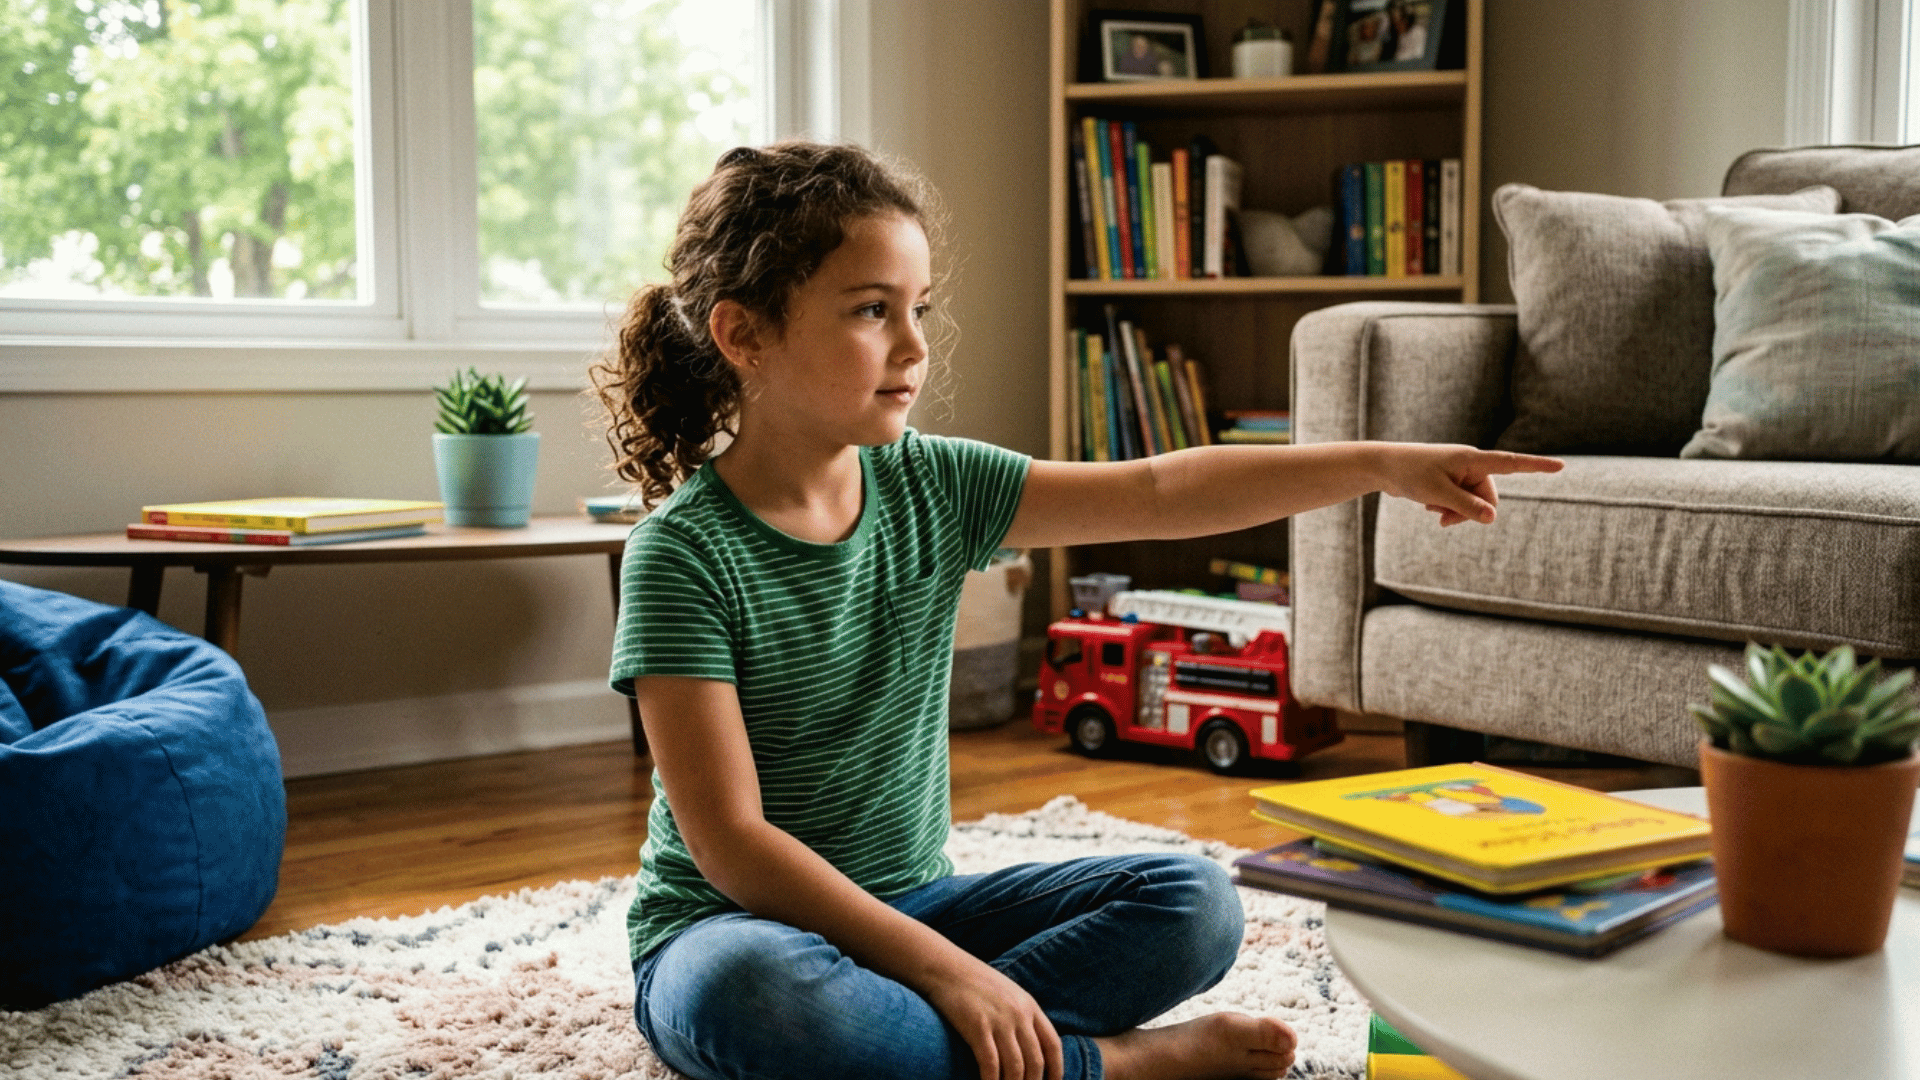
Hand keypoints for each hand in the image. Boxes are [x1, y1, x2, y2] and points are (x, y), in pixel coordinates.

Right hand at [921, 956, 1063, 1079]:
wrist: (945, 966)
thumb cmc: (973, 982)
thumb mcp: (1007, 993)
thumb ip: (1020, 1016)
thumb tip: (1027, 1044)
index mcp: (1029, 1006)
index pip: (1052, 1044)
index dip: (1056, 1069)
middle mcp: (1019, 1014)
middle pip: (1035, 1061)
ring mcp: (999, 1021)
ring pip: (1016, 1067)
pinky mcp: (977, 1027)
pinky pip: (990, 1064)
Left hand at [1376, 444, 1562, 526]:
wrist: (1384, 467)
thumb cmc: (1410, 474)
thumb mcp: (1438, 494)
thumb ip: (1466, 507)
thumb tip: (1493, 518)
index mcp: (1472, 459)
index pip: (1511, 463)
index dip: (1536, 466)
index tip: (1560, 466)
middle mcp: (1471, 464)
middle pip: (1488, 498)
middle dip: (1470, 513)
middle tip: (1444, 520)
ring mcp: (1462, 474)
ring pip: (1475, 504)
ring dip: (1456, 513)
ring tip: (1432, 508)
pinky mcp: (1453, 482)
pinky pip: (1461, 503)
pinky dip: (1448, 508)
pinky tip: (1429, 504)